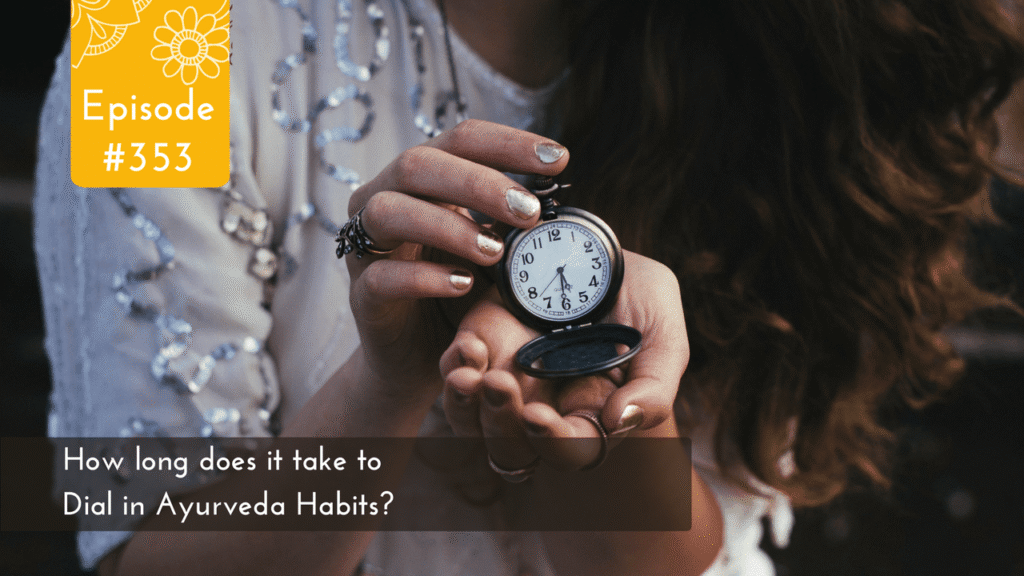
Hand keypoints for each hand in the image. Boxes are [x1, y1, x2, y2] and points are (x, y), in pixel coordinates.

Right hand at [343, 120, 568, 403]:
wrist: (422, 358)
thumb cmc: (460, 291)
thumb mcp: (493, 248)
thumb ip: (512, 221)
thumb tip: (559, 198)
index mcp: (422, 179)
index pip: (460, 140)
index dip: (507, 143)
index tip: (559, 159)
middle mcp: (385, 199)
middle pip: (418, 163)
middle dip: (479, 183)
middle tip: (530, 211)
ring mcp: (367, 246)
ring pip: (389, 211)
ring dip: (448, 226)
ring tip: (496, 252)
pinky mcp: (362, 294)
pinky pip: (381, 276)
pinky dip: (425, 277)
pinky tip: (464, 283)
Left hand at [439, 251, 688, 470]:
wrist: (596, 249)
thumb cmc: (639, 300)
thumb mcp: (663, 335)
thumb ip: (654, 387)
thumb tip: (621, 422)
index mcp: (592, 415)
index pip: (571, 450)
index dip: (554, 442)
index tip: (538, 416)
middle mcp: (545, 406)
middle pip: (513, 447)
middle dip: (500, 425)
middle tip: (499, 385)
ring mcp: (507, 380)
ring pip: (473, 422)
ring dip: (466, 406)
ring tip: (470, 376)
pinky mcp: (479, 347)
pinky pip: (454, 374)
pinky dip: (454, 368)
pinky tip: (469, 348)